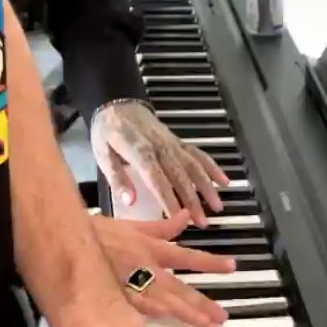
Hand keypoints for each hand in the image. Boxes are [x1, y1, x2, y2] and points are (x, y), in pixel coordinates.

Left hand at [91, 100, 229, 227]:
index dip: (168, 199)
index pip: (157, 180)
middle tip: (202, 222)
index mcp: (140, 152)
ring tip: (217, 206)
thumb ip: (117, 178)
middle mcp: (161, 148)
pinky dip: (213, 167)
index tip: (177, 218)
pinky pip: (199, 154)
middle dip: (193, 201)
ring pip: (194, 166)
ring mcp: (173, 144)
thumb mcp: (103, 155)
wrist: (118, 103)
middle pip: (180, 177)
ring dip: (208, 187)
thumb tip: (130, 200)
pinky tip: (224, 181)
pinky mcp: (179, 141)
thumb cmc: (107, 132)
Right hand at [92, 208, 235, 326]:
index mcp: (150, 248)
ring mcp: (128, 283)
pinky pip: (134, 306)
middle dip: (201, 301)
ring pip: (161, 300)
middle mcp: (144, 266)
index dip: (209, 262)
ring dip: (183, 312)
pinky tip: (164, 320)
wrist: (66, 238)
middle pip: (178, 286)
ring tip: (204, 324)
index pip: (186, 256)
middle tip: (222, 315)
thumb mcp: (132, 226)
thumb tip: (186, 217)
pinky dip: (150, 313)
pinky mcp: (112, 295)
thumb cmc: (98, 233)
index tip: (231, 267)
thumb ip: (161, 227)